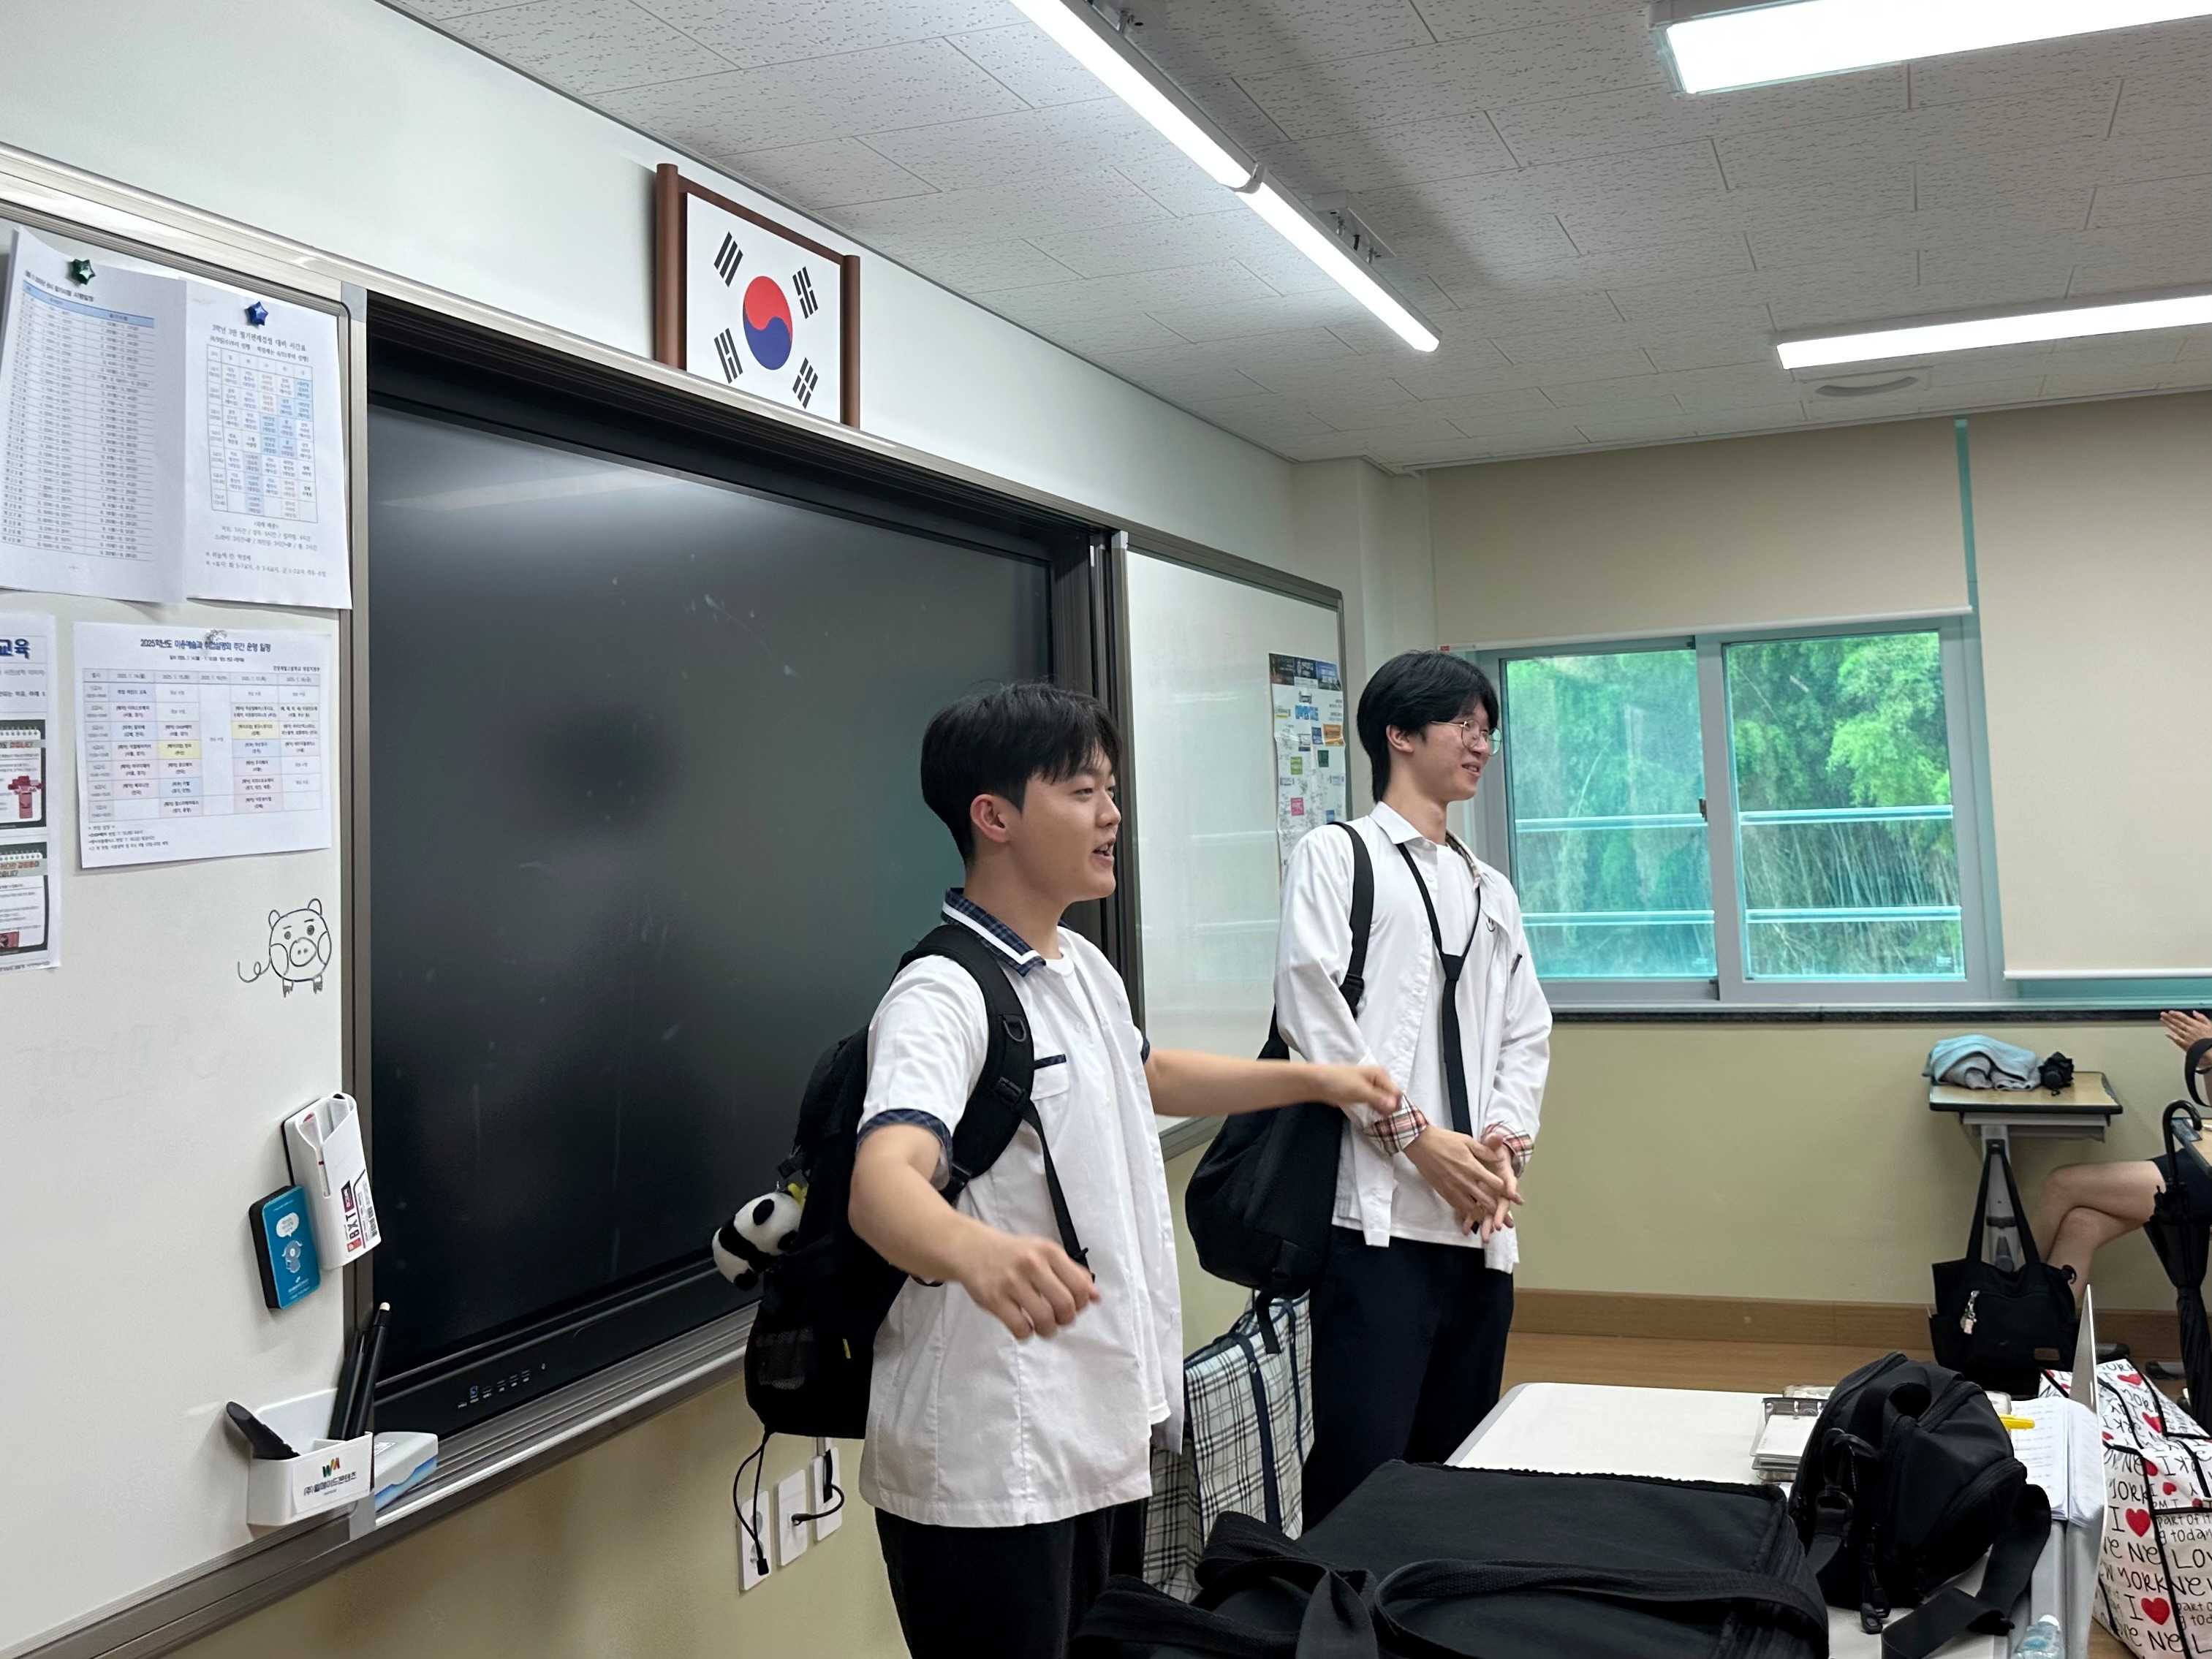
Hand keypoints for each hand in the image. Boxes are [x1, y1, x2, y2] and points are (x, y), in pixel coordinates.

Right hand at [950, 1228, 1098, 1340]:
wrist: (972, 1249)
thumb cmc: (1014, 1253)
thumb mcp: (1045, 1253)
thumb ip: (1072, 1272)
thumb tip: (1096, 1297)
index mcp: (1049, 1252)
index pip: (1079, 1286)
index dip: (1082, 1304)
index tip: (1075, 1307)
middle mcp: (1032, 1264)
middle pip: (1064, 1305)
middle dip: (1066, 1319)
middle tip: (1060, 1320)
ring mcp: (1011, 1282)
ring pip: (1043, 1319)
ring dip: (1048, 1330)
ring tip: (1044, 1327)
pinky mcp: (994, 1299)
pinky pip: (1020, 1328)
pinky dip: (1026, 1334)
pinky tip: (1024, 1327)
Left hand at [1308, 1062, 1401, 1117]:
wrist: (1318, 1083)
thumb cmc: (1339, 1082)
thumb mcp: (1361, 1091)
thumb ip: (1379, 1098)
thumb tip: (1395, 1106)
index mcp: (1381, 1074)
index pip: (1396, 1093)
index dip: (1394, 1106)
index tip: (1387, 1116)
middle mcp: (1380, 1079)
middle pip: (1392, 1097)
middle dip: (1389, 1108)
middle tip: (1381, 1118)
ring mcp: (1372, 1087)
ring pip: (1385, 1102)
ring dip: (1382, 1110)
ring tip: (1376, 1117)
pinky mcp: (1364, 1094)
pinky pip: (1376, 1103)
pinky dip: (1376, 1109)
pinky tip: (1372, 1115)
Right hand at [1404, 1126, 1517, 1235]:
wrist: (1421, 1144)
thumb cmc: (1445, 1140)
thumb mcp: (1467, 1141)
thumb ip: (1485, 1151)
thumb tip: (1500, 1157)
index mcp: (1473, 1167)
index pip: (1495, 1184)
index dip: (1506, 1191)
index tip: (1514, 1197)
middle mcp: (1465, 1181)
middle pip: (1485, 1200)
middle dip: (1497, 1209)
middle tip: (1506, 1217)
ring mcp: (1454, 1188)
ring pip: (1472, 1208)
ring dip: (1483, 1216)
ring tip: (1491, 1222)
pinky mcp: (1444, 1192)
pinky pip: (1458, 1207)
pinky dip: (1466, 1214)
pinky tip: (1471, 1218)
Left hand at [2163, 1011, 2211, 1064]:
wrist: (2211, 1051)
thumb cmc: (2211, 1039)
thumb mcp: (2210, 1026)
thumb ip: (2202, 1018)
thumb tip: (2194, 1012)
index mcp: (2196, 1025)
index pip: (2183, 1018)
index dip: (2176, 1014)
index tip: (2170, 1012)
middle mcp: (2189, 1030)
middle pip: (2177, 1023)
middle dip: (2169, 1018)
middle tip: (2162, 1014)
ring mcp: (2186, 1037)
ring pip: (2175, 1029)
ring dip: (2168, 1024)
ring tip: (2162, 1020)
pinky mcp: (2185, 1045)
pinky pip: (2176, 1039)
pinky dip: (2171, 1036)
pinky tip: (2166, 1034)